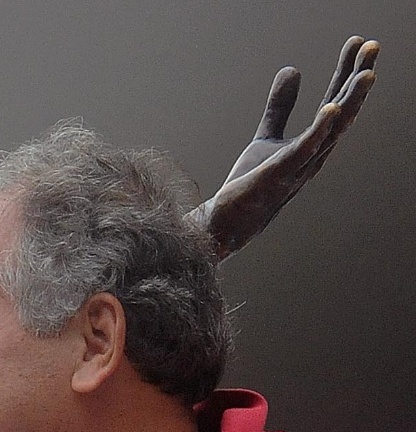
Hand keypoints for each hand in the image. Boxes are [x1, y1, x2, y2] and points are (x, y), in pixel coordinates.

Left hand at [194, 36, 378, 259]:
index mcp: (314, 141)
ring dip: (351, 101)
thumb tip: (292, 68)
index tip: (359, 43)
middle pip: (343, 110)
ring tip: (366, 73)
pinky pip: (305, 150)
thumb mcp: (268, 135)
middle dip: (358, 78)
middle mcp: (315, 153)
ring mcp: (301, 165)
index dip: (348, 72)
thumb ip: (281, 106)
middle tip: (372, 45)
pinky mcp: (280, 175)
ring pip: (333, 130)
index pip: (337, 101)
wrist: (227, 221)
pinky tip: (329, 108)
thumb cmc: (252, 181)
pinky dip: (319, 130)